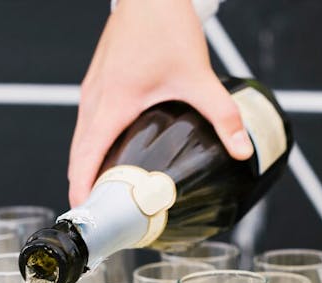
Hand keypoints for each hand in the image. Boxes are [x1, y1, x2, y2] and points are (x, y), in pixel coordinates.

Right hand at [68, 0, 253, 205]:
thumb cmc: (165, 27)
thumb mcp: (198, 76)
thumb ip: (222, 115)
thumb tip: (242, 149)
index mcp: (112, 102)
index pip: (86, 156)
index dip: (83, 188)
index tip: (87, 215)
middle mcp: (95, 98)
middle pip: (79, 153)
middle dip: (86, 186)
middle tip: (101, 217)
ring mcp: (94, 90)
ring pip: (82, 139)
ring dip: (88, 167)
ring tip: (107, 197)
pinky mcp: (99, 84)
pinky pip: (89, 124)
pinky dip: (93, 147)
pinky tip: (114, 161)